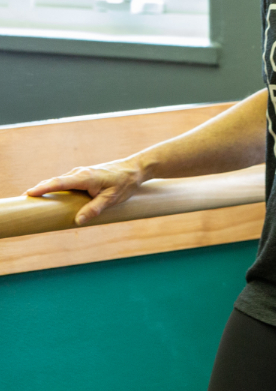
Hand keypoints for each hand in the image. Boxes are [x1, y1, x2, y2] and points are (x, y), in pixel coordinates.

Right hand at [24, 158, 144, 224]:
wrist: (135, 169)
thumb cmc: (125, 183)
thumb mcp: (112, 198)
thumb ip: (95, 209)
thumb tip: (78, 221)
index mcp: (85, 177)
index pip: (60, 182)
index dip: (44, 188)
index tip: (29, 193)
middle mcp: (80, 173)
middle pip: (56, 181)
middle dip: (40, 189)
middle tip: (24, 200)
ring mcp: (81, 173)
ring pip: (60, 182)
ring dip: (46, 188)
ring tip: (32, 199)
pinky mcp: (84, 176)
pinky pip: (66, 182)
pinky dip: (55, 187)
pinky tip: (48, 195)